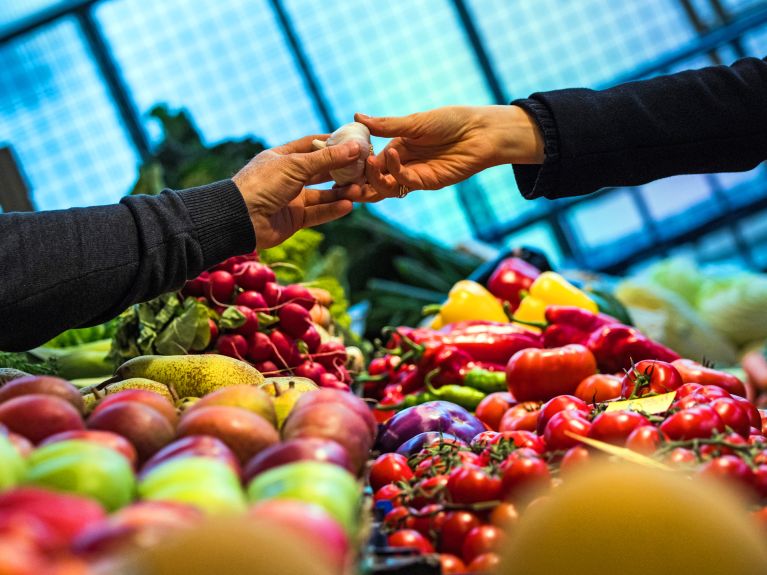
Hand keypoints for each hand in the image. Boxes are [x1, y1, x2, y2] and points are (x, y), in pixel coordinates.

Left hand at [233, 135, 360, 247]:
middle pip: (320, 171)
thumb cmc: (262, 184)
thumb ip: (327, 158)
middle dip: (342, 170)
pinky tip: (348, 206)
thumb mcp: (296, 165)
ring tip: (358, 190)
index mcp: (282, 157)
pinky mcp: (294, 219)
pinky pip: (317, 213)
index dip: (333, 143)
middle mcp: (287, 177)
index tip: (354, 141)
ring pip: (322, 194)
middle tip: (363, 168)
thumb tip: (355, 147)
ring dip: (340, 192)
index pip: (312, 145)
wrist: (240, 218)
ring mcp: (291, 198)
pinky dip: (332, 210)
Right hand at [347, 105, 543, 201]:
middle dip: (358, 180)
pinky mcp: (427, 183)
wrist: (481, 132)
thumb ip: (386, 125)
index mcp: (397, 147)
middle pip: (374, 178)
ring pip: (386, 187)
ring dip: (373, 181)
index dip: (354, 161)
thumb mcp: (414, 122)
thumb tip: (356, 116)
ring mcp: (414, 175)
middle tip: (343, 176)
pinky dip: (395, 173)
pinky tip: (392, 157)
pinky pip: (404, 184)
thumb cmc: (452, 121)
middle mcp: (403, 163)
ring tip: (366, 167)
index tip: (338, 158)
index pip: (369, 159)